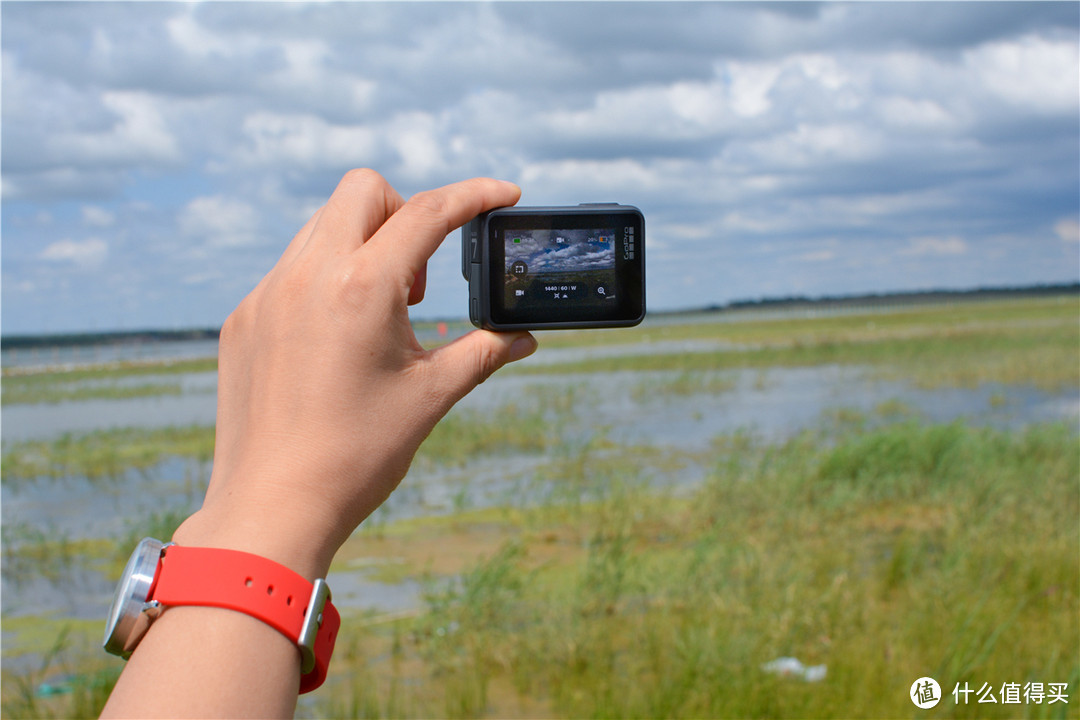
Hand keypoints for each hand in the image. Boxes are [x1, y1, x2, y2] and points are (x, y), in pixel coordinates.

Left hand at [174, 171, 536, 577]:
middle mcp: (308, 275)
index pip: (428, 211)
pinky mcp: (243, 319)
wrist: (272, 507)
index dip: (476, 194)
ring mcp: (267, 294)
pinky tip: (336, 339)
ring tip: (379, 314)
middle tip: (419, 283)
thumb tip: (523, 338)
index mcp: (362, 287)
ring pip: (322, 225)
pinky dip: (325, 279)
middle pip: (365, 190)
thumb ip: (483, 353)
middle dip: (405, 212)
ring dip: (363, 244)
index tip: (506, 194)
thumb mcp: (431, 396)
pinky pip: (290, 269)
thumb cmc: (356, 455)